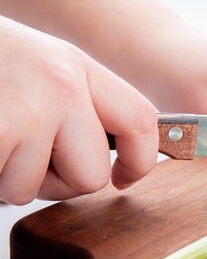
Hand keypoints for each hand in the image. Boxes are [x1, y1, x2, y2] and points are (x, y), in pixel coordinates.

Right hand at [0, 17, 157, 204]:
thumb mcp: (37, 69)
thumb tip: (109, 157)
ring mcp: (25, 111)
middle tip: (24, 158)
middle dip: (59, 183)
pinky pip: (2, 190)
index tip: (124, 178)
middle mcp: (59, 86)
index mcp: (75, 67)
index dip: (140, 160)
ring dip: (9, 179)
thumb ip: (76, 105)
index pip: (140, 120)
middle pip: (92, 175)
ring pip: (35, 189)